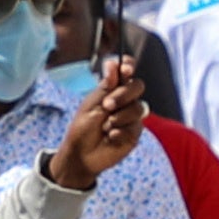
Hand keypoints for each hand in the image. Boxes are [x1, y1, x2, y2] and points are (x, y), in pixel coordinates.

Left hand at [50, 47, 146, 190]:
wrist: (81, 155)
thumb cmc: (82, 128)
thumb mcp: (91, 104)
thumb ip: (106, 86)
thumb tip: (113, 63)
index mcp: (112, 89)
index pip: (126, 71)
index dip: (129, 67)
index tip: (125, 69)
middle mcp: (125, 100)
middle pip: (137, 86)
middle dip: (124, 94)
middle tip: (107, 105)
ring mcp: (131, 116)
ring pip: (138, 108)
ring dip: (119, 117)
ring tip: (105, 127)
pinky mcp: (135, 133)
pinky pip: (136, 127)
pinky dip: (121, 131)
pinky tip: (110, 137)